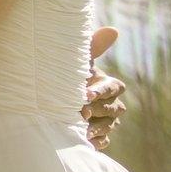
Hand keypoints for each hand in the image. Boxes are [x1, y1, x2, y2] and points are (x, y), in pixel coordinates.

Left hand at [83, 26, 124, 148]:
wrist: (57, 102)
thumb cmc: (71, 77)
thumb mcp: (79, 63)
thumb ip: (94, 47)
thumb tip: (113, 30)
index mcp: (110, 84)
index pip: (112, 88)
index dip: (101, 91)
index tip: (86, 94)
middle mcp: (113, 104)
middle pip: (113, 109)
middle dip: (98, 110)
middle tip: (81, 112)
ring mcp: (109, 121)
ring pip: (109, 126)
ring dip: (96, 127)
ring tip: (81, 130)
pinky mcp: (102, 136)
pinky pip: (104, 141)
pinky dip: (96, 141)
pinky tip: (84, 141)